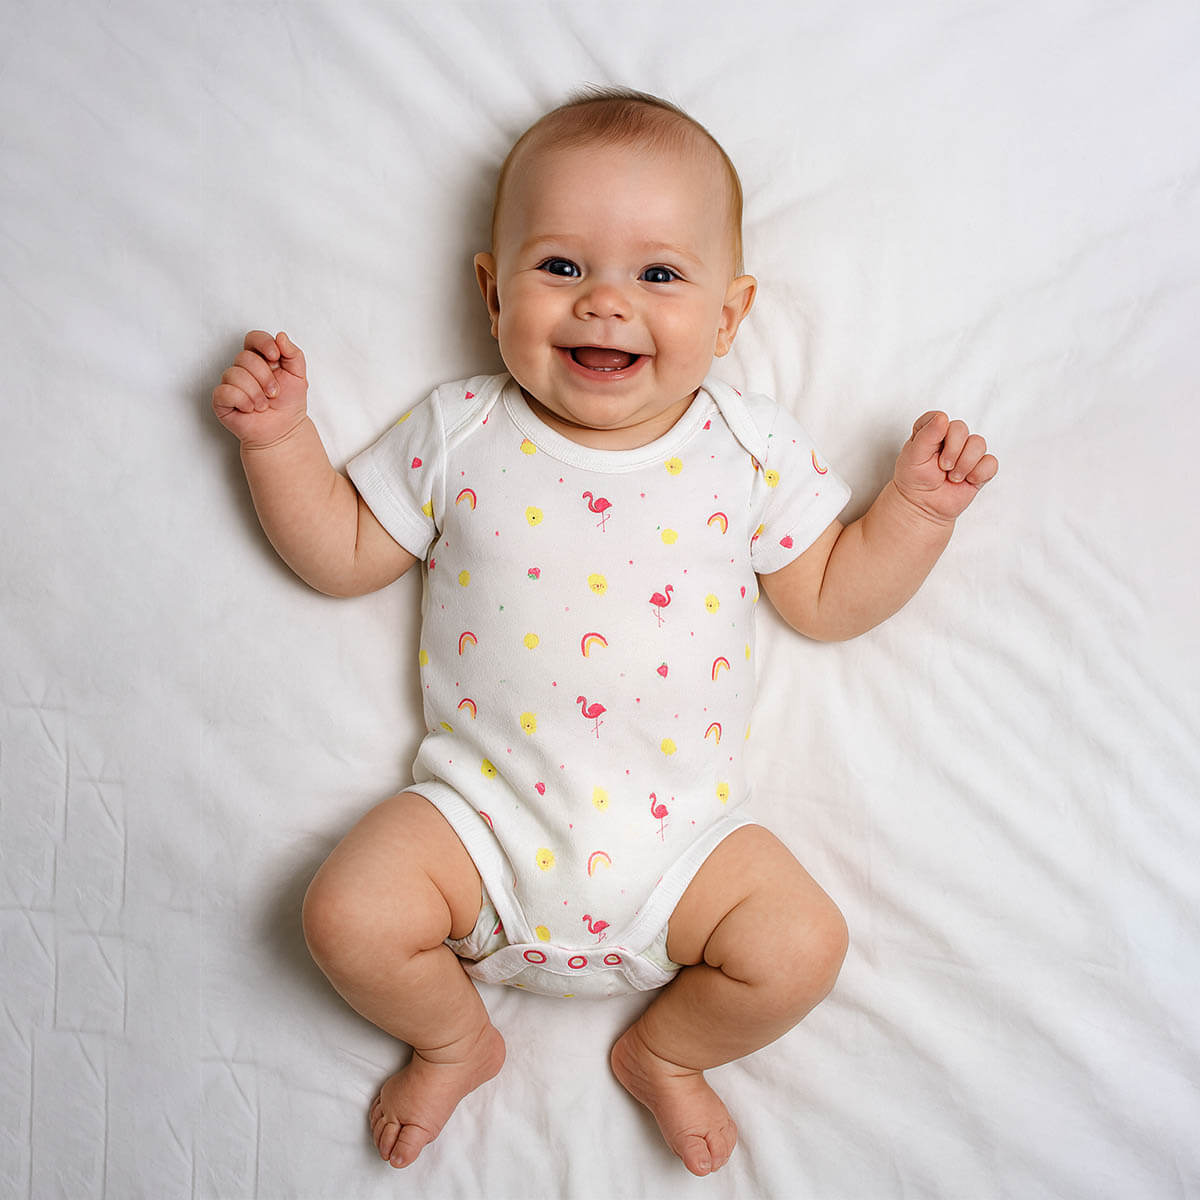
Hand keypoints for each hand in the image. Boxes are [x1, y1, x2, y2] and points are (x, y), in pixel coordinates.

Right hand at [212, 330, 308, 446]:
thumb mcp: (299, 376)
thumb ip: (294, 354)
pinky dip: (242, 401)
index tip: (275, 357)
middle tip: (274, 393)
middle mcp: (242, 368)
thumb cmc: (289, 403)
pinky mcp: (221, 399)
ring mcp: (230, 383)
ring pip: (234, 374)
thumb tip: (280, 336)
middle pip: (244, 357)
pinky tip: (250, 409)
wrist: (284, 430)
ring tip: (263, 405)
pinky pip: (225, 391)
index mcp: (260, 358)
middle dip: (264, 378)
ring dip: (256, 393)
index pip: (253, 338)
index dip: (263, 344)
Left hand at [892, 411, 997, 522]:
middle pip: (961, 428)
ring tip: (952, 477)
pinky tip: (967, 480)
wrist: (922, 506)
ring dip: (965, 463)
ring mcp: (967, 452)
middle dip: (952, 450)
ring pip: (979, 443)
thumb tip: (942, 417)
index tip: (928, 449)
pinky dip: (979, 473)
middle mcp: (950, 438)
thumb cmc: (914, 479)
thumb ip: (926, 435)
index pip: (939, 417)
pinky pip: (991, 462)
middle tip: (942, 467)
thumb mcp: (913, 456)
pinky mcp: (980, 468)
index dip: (936, 432)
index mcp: (931, 430)